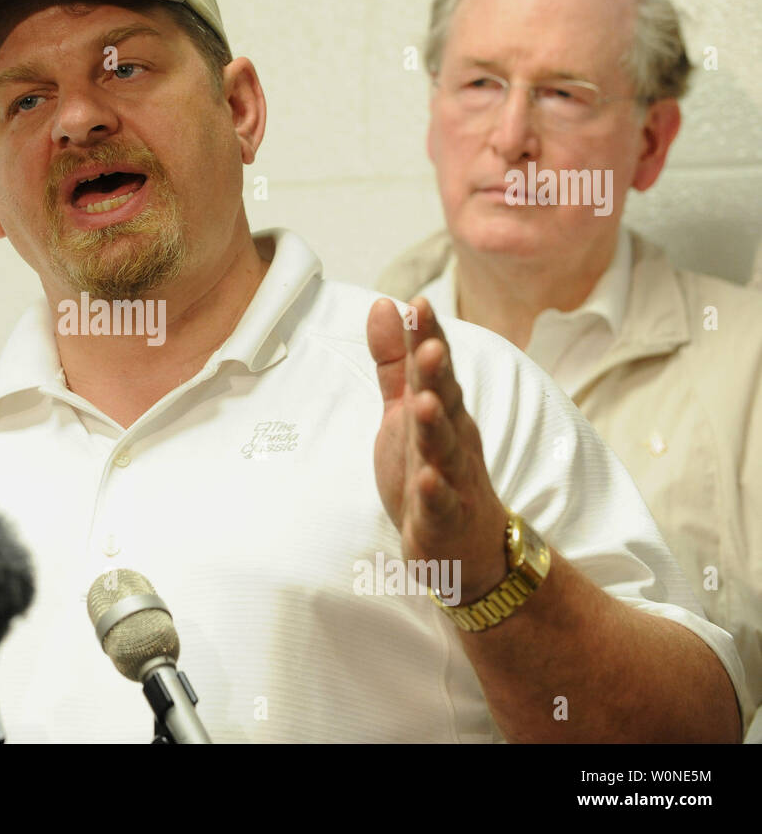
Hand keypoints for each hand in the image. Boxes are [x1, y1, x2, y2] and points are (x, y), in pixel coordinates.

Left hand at [366, 296, 507, 599]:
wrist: (468, 547)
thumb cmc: (433, 469)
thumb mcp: (406, 410)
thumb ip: (395, 361)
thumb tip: (383, 304)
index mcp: (443, 409)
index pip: (435, 367)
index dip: (427, 337)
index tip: (418, 303)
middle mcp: (453, 437)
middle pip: (446, 400)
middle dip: (437, 372)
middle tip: (429, 343)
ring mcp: (452, 478)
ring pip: (445, 448)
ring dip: (436, 425)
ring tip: (423, 402)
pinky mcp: (444, 517)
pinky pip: (440, 503)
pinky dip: (433, 490)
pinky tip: (425, 476)